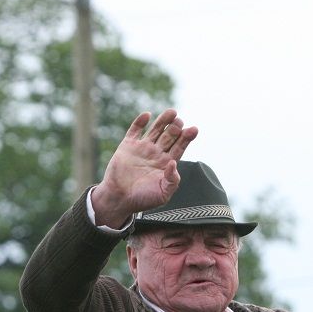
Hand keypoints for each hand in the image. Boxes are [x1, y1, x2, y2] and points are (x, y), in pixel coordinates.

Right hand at [90, 109, 198, 227]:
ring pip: (155, 130)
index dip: (187, 138)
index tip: (193, 130)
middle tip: (180, 122)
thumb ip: (172, 180)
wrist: (119, 199)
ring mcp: (142, 148)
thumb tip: (174, 163)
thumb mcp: (163, 194)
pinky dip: (140, 122)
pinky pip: (135, 130)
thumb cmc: (142, 199)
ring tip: (172, 112)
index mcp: (166, 164)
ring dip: (163, 121)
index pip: (180, 147)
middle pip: (169, 136)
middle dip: (176, 128)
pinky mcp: (128, 146)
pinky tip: (147, 115)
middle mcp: (156, 153)